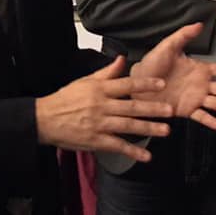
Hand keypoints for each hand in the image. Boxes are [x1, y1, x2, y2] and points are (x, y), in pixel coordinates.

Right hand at [35, 56, 172, 161]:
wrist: (45, 119)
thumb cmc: (66, 99)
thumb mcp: (85, 81)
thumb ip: (107, 72)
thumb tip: (122, 59)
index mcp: (99, 89)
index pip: (126, 84)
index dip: (145, 84)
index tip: (161, 84)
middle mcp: (101, 105)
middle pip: (130, 106)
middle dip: (152, 109)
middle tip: (170, 110)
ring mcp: (98, 124)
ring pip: (127, 126)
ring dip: (147, 128)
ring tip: (165, 130)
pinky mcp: (95, 140)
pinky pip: (117, 146)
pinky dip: (132, 152)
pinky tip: (146, 156)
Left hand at [132, 23, 215, 130]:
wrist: (137, 84)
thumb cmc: (152, 64)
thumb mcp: (168, 46)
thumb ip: (184, 35)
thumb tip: (200, 23)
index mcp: (200, 69)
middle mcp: (201, 85)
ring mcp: (195, 98)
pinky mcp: (186, 110)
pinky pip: (201, 116)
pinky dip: (212, 121)